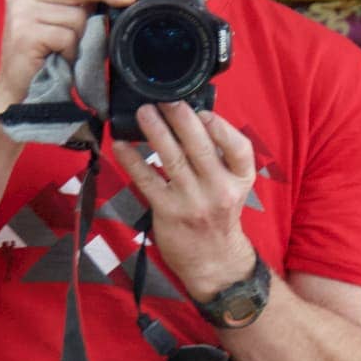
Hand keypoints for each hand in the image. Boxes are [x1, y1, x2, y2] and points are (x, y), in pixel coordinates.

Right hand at [0, 0, 136, 108]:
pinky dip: (69, 52)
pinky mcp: (25, 33)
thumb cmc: (45, 54)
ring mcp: (21, 11)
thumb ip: (78, 1)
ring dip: (79, 38)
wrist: (17, 87)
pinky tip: (57, 58)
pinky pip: (67, 37)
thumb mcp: (60, 19)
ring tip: (63, 50)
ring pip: (76, 16)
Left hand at [111, 102, 257, 299]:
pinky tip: (121, 145)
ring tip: (144, 112)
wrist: (213, 260)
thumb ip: (218, 157)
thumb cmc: (219, 215)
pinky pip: (147, 180)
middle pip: (201, 148)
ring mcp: (193, 201)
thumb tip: (190, 118)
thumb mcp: (232, 186)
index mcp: (239, 179)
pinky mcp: (168, 211)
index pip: (239, 149)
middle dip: (181, 119)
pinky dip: (132, 160)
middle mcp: (219, 189)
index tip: (204, 112)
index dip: (221, 128)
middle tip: (166, 100)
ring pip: (172, 159)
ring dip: (156, 132)